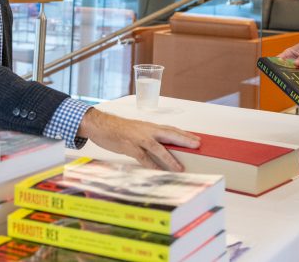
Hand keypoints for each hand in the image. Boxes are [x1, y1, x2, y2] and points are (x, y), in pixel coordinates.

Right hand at [77, 108, 199, 170]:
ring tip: (180, 168)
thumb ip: (150, 137)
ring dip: (170, 158)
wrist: (101, 125)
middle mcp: (147, 131)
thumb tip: (163, 147)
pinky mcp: (130, 147)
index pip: (171, 129)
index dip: (185, 134)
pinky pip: (143, 158)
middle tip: (198, 145)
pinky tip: (159, 173)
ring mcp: (139, 138)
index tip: (198, 139)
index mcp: (150, 127)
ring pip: (158, 148)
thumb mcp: (138, 131)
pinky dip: (152, 166)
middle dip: (184, 140)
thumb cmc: (120, 129)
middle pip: (170, 134)